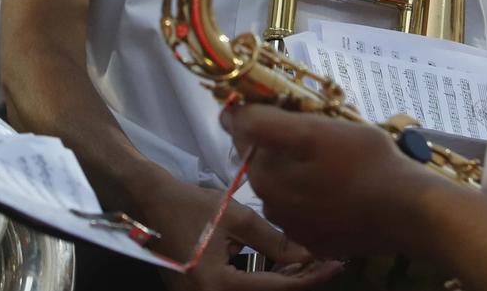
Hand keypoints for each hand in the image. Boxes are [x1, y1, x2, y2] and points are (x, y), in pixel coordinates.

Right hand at [131, 173, 340, 290]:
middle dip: (299, 282)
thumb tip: (308, 255)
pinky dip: (263, 282)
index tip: (335, 264)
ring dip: (282, 283)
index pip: (276, 288)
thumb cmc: (191, 205)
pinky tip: (281, 267)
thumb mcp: (236, 218)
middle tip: (326, 264)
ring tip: (308, 265)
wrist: (151, 203)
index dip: (310, 277)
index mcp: (218, 286)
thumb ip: (273, 240)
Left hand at [225, 104, 443, 261]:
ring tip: (338, 159)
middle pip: (268, 161)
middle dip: (288, 142)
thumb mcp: (315, 130)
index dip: (267, 115)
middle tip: (324, 131)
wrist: (408, 209)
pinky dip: (318, 195)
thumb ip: (266, 123)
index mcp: (266, 179)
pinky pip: (308, 209)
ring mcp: (298, 229)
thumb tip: (228, 115)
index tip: (296, 108)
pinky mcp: (320, 242)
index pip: (247, 135)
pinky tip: (343, 187)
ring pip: (289, 184)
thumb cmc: (365, 161)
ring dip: (303, 168)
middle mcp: (273, 208)